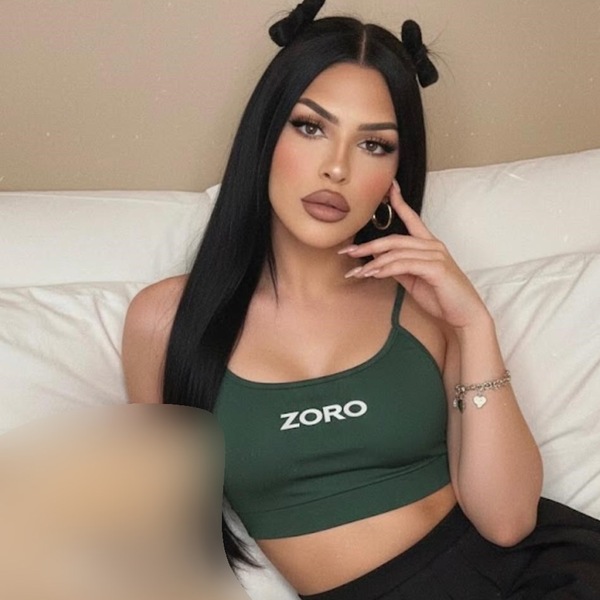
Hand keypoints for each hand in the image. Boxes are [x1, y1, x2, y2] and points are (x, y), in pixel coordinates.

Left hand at [339, 180, 489, 329]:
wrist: (464, 314)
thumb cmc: (441, 297)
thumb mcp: (414, 279)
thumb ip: (398, 266)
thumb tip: (378, 258)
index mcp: (429, 244)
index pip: (412, 218)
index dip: (400, 202)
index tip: (389, 187)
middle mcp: (433, 245)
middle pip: (395, 239)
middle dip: (369, 245)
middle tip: (348, 251)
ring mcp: (436, 255)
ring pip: (396, 252)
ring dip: (373, 263)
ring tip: (357, 273)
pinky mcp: (436, 268)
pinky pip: (404, 264)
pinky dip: (386, 268)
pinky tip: (373, 275)